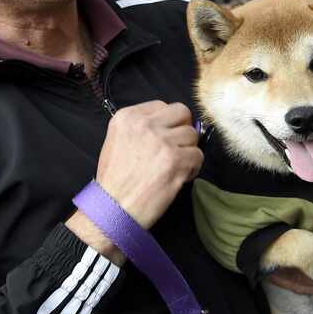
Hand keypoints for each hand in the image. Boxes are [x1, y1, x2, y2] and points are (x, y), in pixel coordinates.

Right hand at [86, 101, 202, 227]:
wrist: (114, 208)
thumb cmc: (114, 180)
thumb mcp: (116, 141)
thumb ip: (140, 128)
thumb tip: (171, 125)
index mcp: (127, 117)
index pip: (161, 106)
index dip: (168, 122)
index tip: (165, 137)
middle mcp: (145, 124)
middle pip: (182, 113)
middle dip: (183, 129)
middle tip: (176, 147)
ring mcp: (162, 141)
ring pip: (193, 135)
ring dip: (188, 150)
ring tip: (176, 165)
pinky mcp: (176, 160)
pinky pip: (198, 155)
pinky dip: (193, 167)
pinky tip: (180, 176)